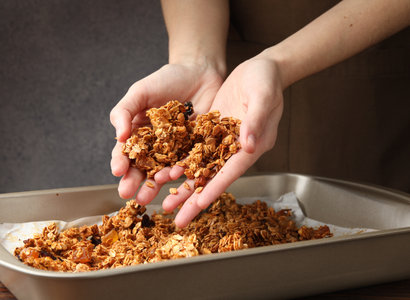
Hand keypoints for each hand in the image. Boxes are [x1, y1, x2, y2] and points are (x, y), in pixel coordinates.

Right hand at [110, 62, 223, 203]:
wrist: (200, 71)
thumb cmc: (167, 79)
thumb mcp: (140, 91)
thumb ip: (124, 111)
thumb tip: (119, 136)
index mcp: (139, 133)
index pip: (126, 151)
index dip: (120, 162)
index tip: (117, 171)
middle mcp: (156, 145)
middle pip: (143, 167)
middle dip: (134, 182)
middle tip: (128, 194)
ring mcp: (176, 149)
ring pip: (164, 171)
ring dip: (155, 185)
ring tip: (147, 197)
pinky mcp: (197, 150)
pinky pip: (189, 164)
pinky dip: (182, 174)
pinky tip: (175, 181)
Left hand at [163, 56, 284, 226]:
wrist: (261, 69)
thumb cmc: (266, 81)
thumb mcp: (263, 97)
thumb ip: (256, 121)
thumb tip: (248, 145)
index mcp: (252, 145)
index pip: (230, 172)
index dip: (214, 188)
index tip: (199, 205)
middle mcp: (235, 149)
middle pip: (212, 178)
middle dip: (194, 200)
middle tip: (177, 221)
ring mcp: (222, 141)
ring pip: (199, 169)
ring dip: (182, 186)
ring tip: (164, 204)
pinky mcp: (211, 131)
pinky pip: (193, 151)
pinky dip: (180, 163)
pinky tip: (164, 175)